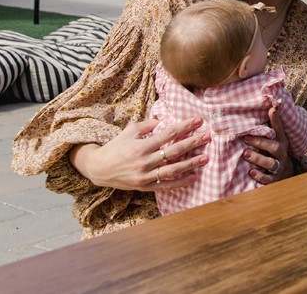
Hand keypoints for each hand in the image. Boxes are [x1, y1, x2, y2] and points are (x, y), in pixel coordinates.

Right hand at [69, 117, 209, 192]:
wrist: (98, 169)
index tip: (199, 121)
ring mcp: (145, 176)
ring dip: (190, 164)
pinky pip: (165, 186)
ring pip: (172, 170)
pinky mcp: (144, 187)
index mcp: (141, 146)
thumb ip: (146, 126)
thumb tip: (161, 120)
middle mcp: (144, 161)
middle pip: (174, 151)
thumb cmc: (115, 147)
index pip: (168, 134)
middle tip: (207, 136)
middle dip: (192, 143)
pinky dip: (180, 182)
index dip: (184, 127)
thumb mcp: (128, 132)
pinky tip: (193, 177)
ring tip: (205, 158)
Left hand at [243, 106, 291, 183]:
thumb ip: (270, 124)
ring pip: (270, 163)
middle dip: (259, 142)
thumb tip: (269, 106)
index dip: (276, 119)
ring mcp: (279, 166)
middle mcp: (281, 152)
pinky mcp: (275, 178)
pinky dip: (260, 176)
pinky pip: (268, 179)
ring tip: (245, 154)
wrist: (284, 172)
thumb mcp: (274, 137)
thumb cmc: (273, 150)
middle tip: (245, 138)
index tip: (272, 109)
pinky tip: (251, 173)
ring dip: (258, 158)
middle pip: (273, 147)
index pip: (279, 128)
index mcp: (281, 141)